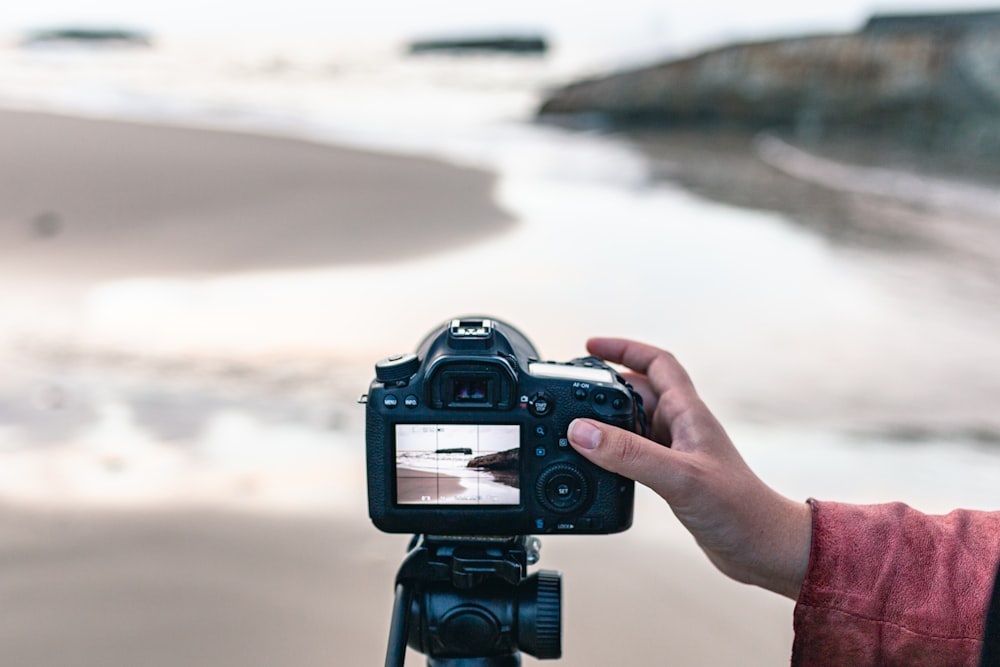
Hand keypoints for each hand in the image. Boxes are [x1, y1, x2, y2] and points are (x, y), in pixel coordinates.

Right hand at [567, 338, 811, 598]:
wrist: (762, 548)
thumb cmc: (739, 508)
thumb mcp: (678, 477)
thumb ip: (628, 453)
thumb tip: (581, 431)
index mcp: (688, 413)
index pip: (656, 363)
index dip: (623, 349)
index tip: (591, 346)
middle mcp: (682, 427)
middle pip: (639, 391)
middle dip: (605, 386)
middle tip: (572, 391)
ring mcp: (678, 452)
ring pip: (635, 423)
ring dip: (607, 420)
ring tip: (576, 427)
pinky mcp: (674, 477)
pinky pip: (636, 453)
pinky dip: (614, 452)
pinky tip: (599, 464)